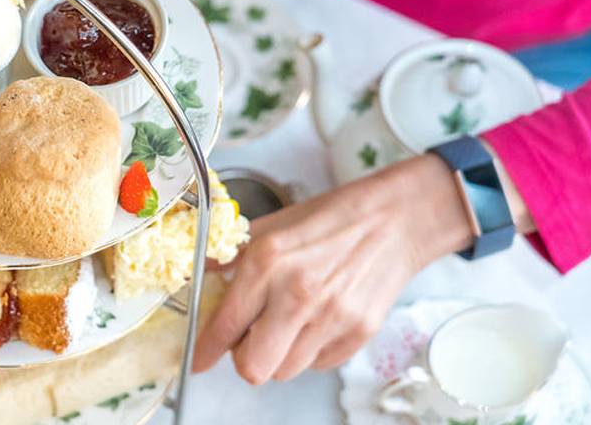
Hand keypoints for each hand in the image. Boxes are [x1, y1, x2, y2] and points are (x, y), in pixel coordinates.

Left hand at [194, 155, 473, 382]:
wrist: (394, 219)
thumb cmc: (331, 219)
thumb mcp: (272, 227)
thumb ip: (230, 255)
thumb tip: (199, 273)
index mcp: (268, 262)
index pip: (224, 326)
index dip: (205, 351)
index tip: (197, 361)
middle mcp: (297, 293)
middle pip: (253, 368)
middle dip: (243, 359)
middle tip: (247, 339)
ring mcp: (331, 316)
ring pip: (285, 371)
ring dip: (278, 355)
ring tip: (286, 324)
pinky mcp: (359, 332)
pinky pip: (319, 364)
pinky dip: (310, 351)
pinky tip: (315, 320)